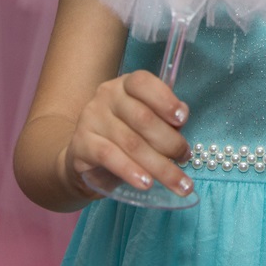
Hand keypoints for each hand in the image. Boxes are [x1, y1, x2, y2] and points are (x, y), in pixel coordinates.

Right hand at [63, 70, 192, 198]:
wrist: (85, 156)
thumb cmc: (126, 134)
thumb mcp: (146, 121)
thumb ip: (164, 118)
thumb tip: (181, 120)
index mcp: (126, 84)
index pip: (143, 83)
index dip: (165, 100)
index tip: (183, 119)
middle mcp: (107, 95)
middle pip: (143, 118)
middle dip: (170, 141)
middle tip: (184, 157)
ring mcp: (92, 118)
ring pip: (131, 143)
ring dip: (159, 165)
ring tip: (178, 182)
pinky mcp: (81, 144)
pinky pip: (110, 158)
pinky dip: (131, 171)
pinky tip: (147, 183)